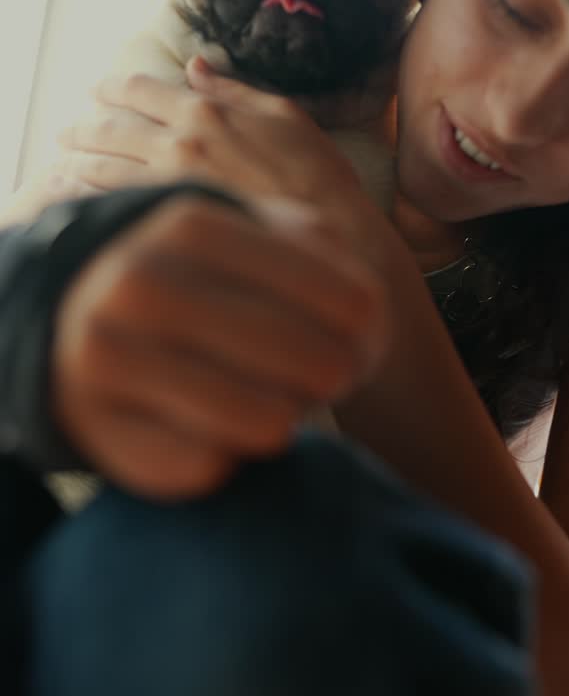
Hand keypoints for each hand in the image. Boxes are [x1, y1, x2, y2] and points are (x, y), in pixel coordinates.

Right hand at [51, 192, 389, 499]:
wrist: (71, 320)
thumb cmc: (197, 281)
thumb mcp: (252, 240)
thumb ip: (320, 253)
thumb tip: (364, 318)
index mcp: (192, 228)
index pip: (352, 303)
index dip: (371, 333)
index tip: (356, 337)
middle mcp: (141, 288)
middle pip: (318, 364)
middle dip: (333, 378)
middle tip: (313, 376)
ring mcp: (109, 360)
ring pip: (269, 423)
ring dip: (284, 418)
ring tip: (266, 398)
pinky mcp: (99, 432)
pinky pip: (211, 468)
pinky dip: (226, 456)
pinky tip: (207, 427)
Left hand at [59, 59, 372, 230]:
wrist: (330, 233)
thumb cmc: (316, 172)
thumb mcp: (282, 113)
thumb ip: (233, 89)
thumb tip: (197, 64)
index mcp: (204, 112)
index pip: (141, 89)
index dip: (113, 87)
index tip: (97, 90)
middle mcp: (179, 146)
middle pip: (112, 130)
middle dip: (84, 128)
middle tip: (67, 131)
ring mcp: (172, 188)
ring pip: (107, 171)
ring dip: (80, 165)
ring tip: (63, 167)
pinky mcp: (175, 224)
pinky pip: (120, 208)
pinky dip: (95, 203)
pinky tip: (83, 203)